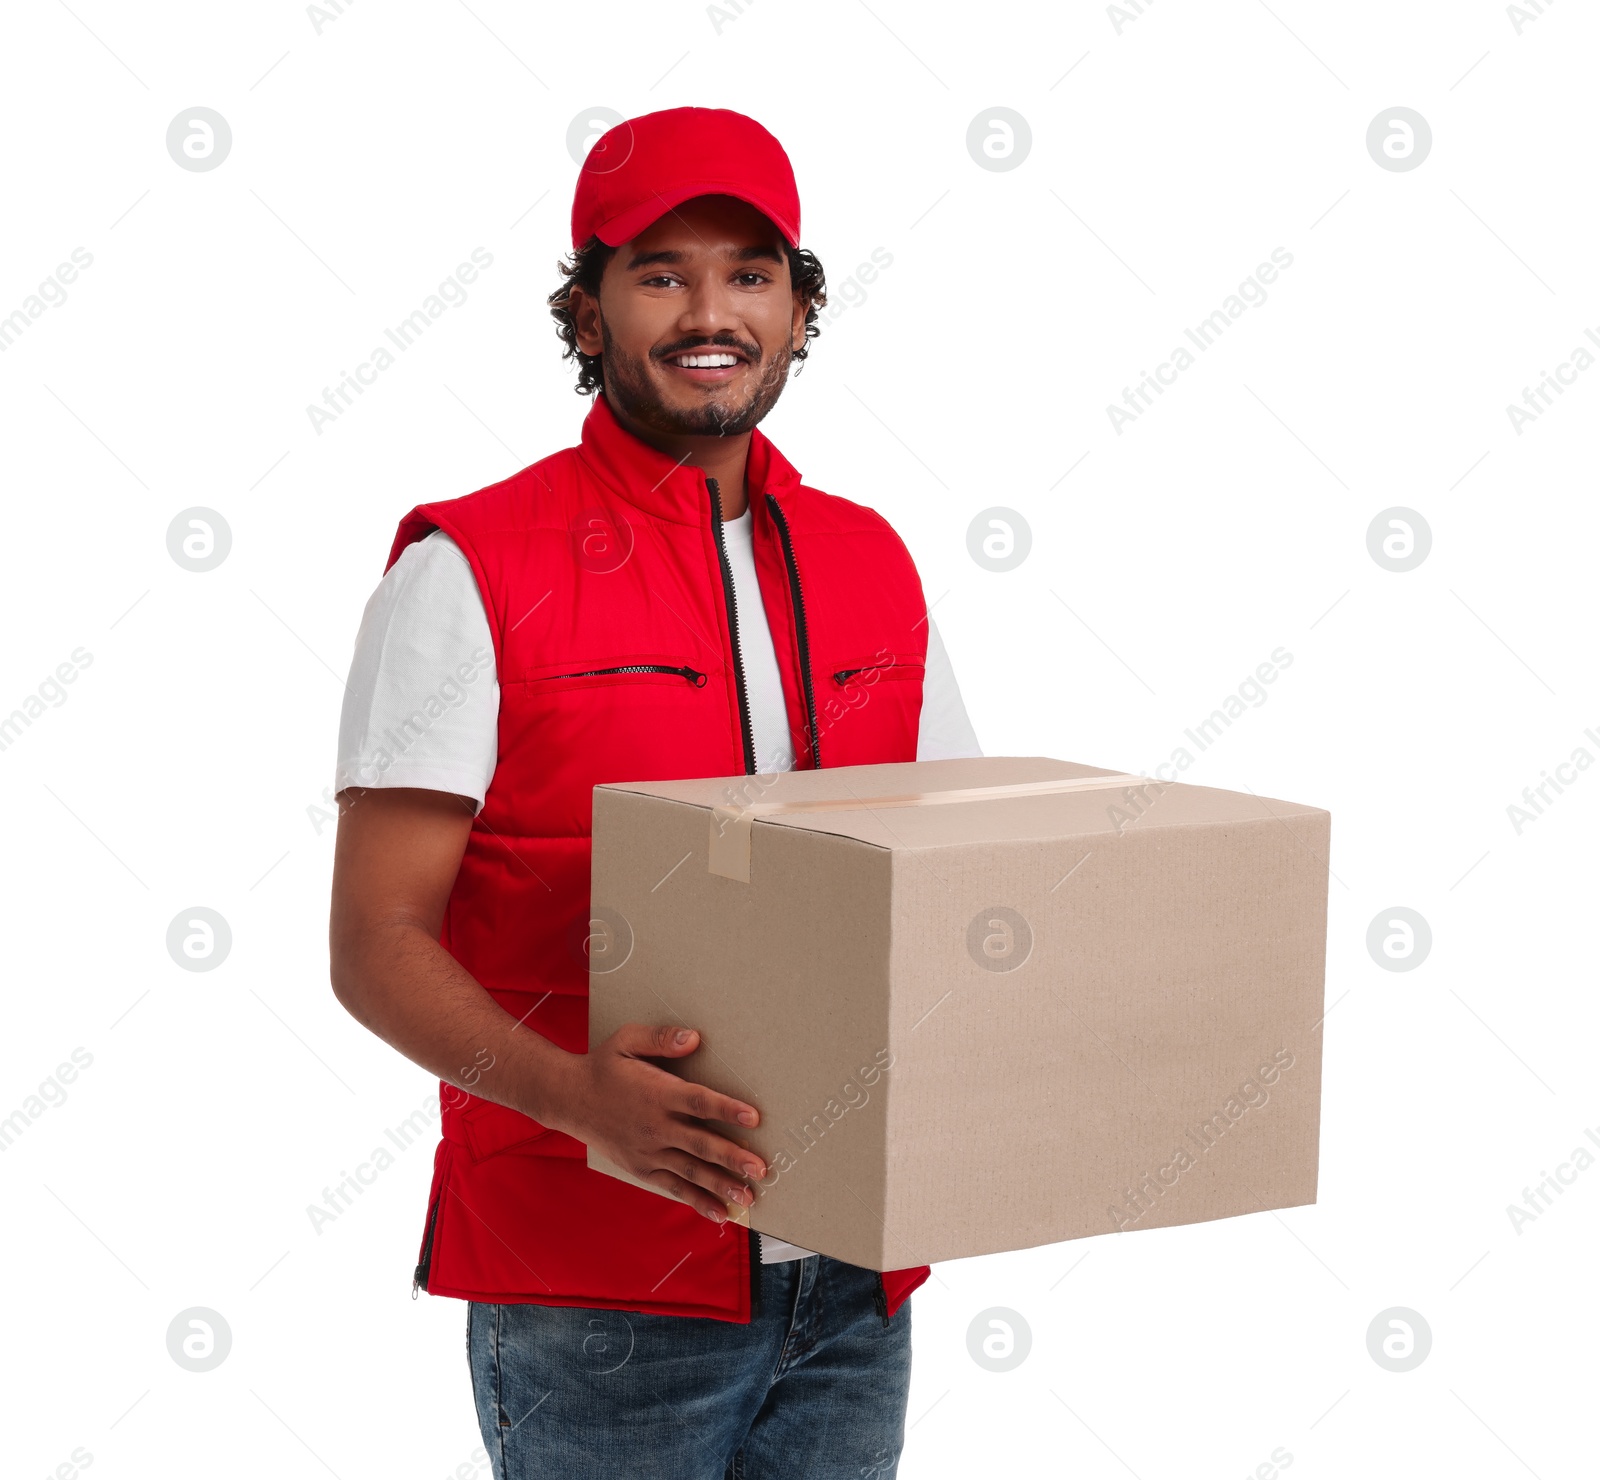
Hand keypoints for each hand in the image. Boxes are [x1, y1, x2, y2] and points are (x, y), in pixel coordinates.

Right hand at [554, 1023, 766, 1221]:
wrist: (569, 1099)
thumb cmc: (604, 1066)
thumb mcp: (627, 1040)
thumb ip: (661, 1038)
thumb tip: (694, 1038)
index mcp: (656, 1094)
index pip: (698, 1102)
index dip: (726, 1110)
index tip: (753, 1117)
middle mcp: (655, 1126)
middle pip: (700, 1144)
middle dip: (732, 1157)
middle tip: (761, 1168)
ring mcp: (649, 1151)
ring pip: (691, 1171)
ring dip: (721, 1184)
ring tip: (748, 1196)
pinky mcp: (642, 1168)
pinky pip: (673, 1187)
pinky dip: (697, 1201)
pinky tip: (720, 1212)